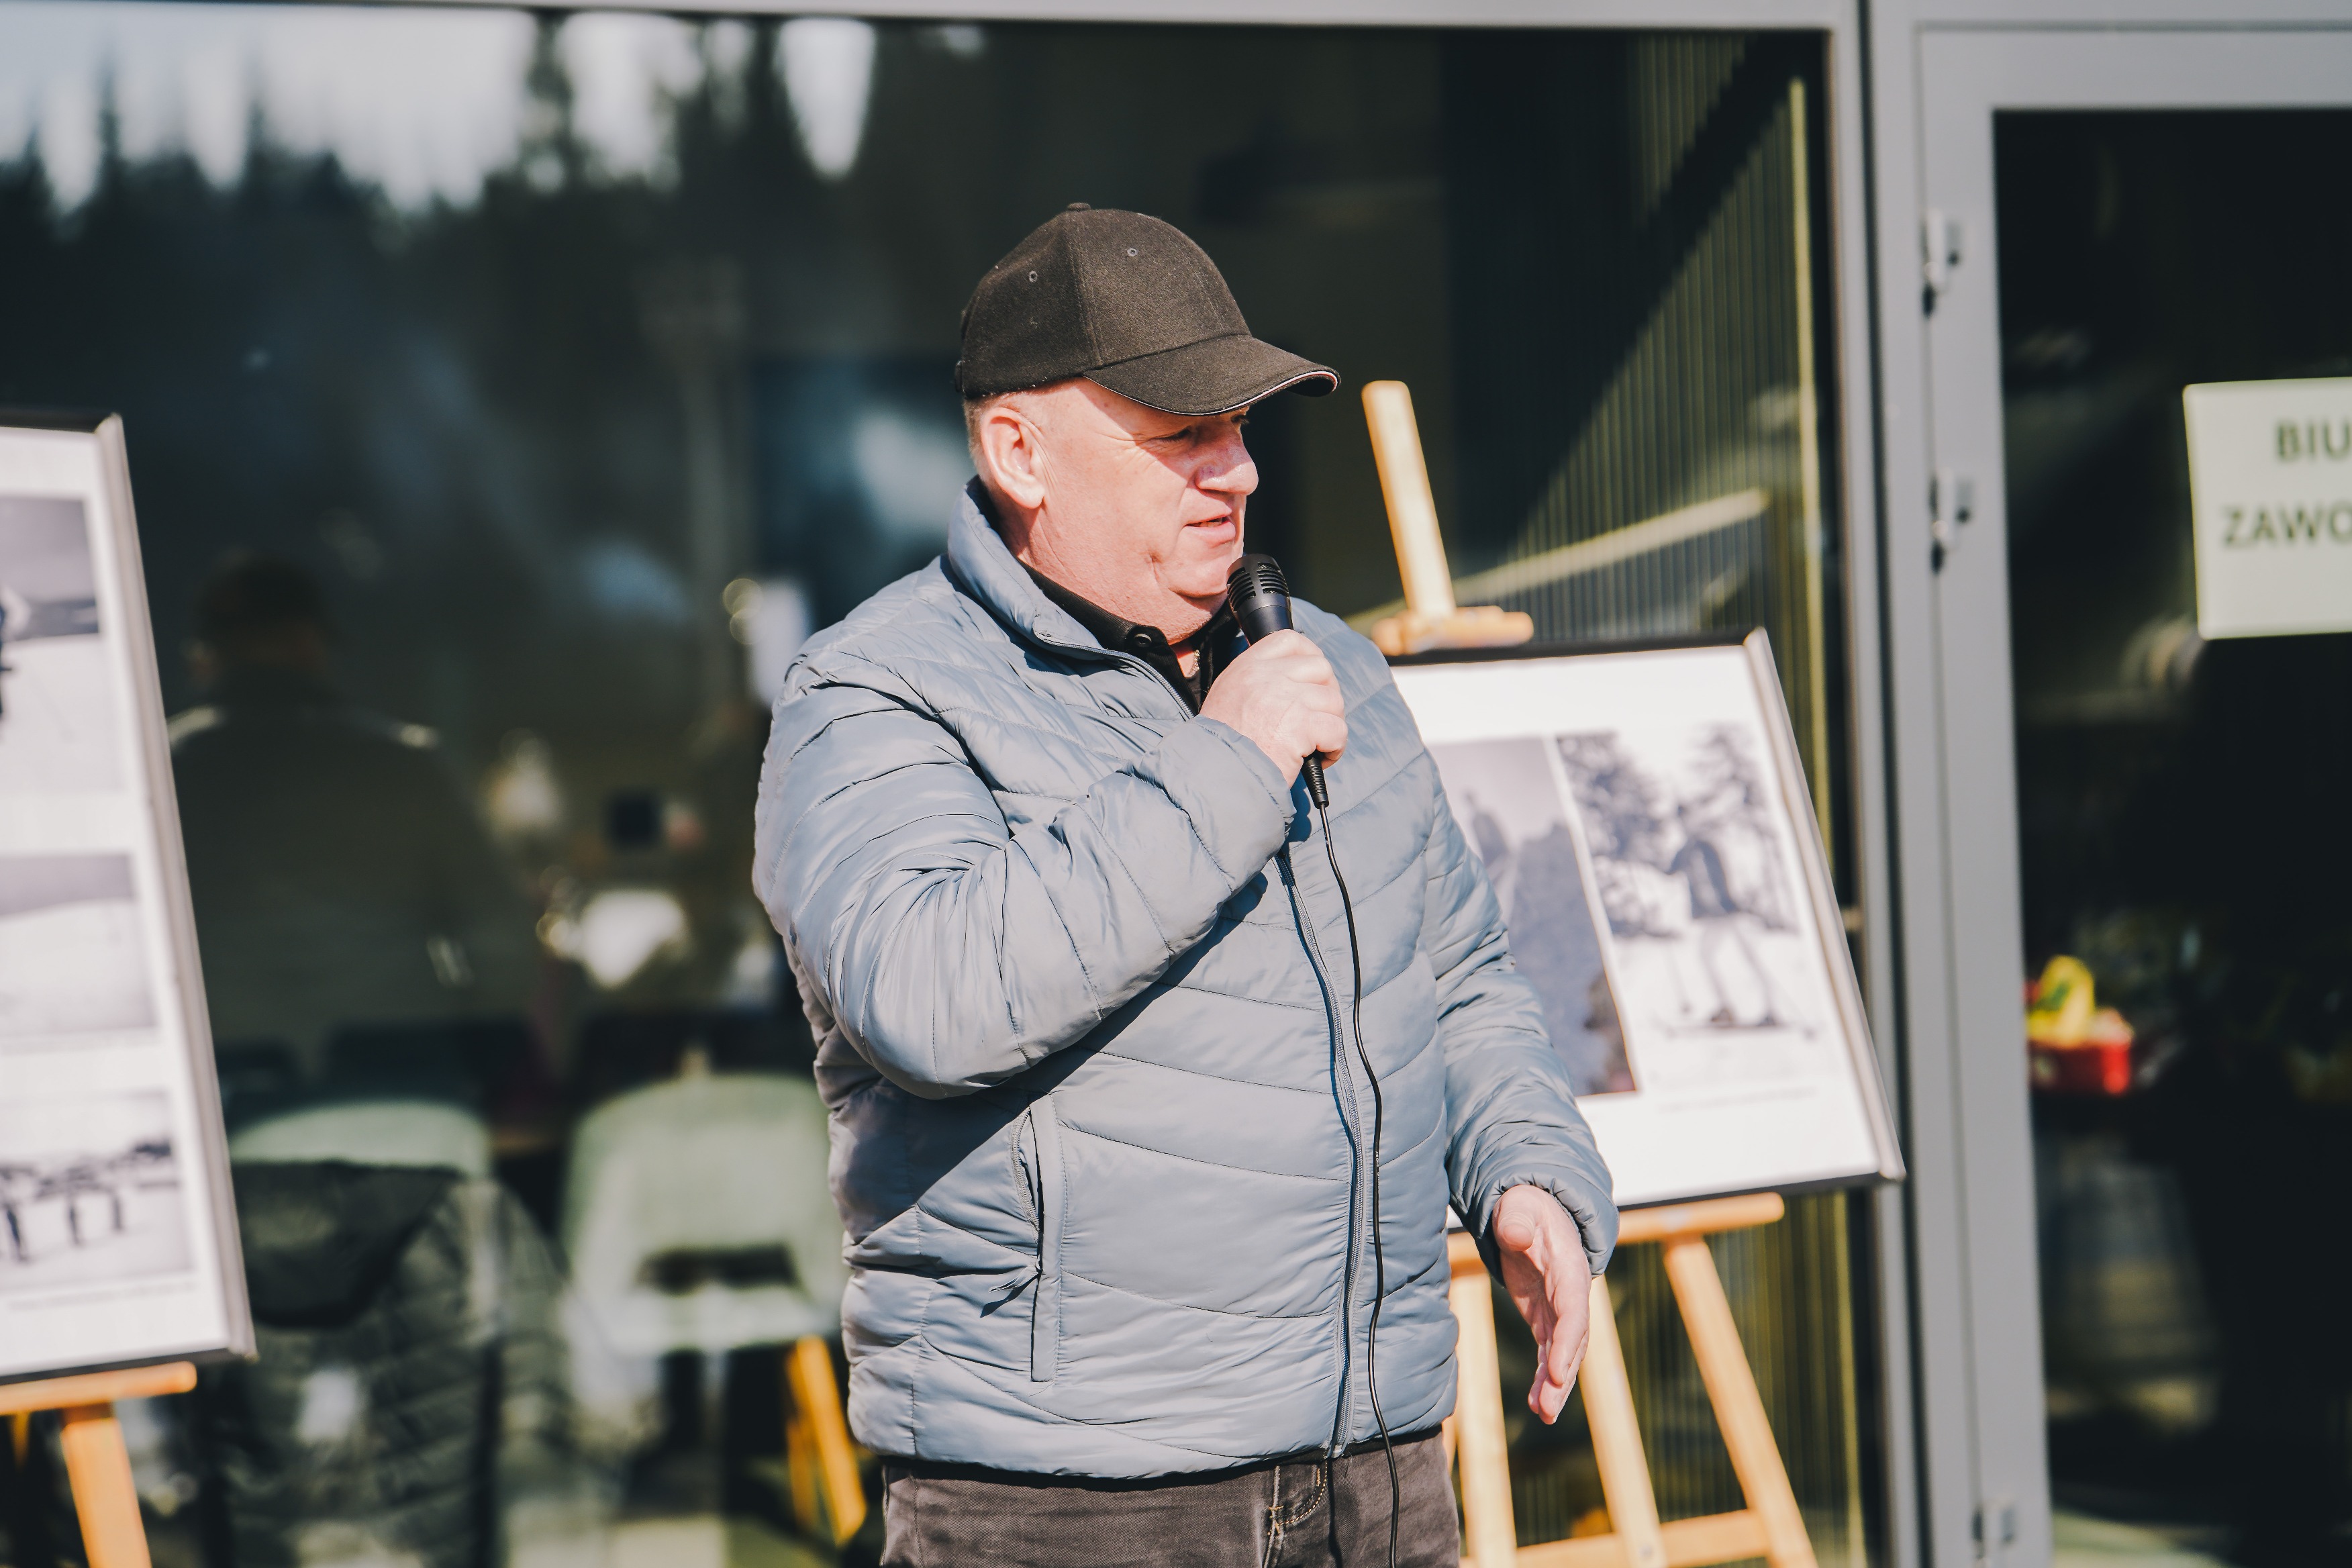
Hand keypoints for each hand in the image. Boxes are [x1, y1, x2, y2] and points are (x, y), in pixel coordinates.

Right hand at [1199, 629, 1346, 782]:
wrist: (1217, 775)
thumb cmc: (1221, 746)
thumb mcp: (1228, 698)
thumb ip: (1255, 682)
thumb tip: (1291, 681)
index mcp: (1249, 667)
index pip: (1290, 640)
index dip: (1310, 654)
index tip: (1314, 677)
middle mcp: (1268, 677)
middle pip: (1321, 668)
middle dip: (1328, 693)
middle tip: (1319, 717)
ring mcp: (1288, 699)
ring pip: (1333, 700)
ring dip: (1332, 723)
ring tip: (1317, 744)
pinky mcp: (1302, 726)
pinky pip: (1338, 729)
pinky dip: (1335, 747)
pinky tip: (1321, 758)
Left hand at [1494, 1185, 1592, 1423]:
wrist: (1535, 1214)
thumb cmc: (1527, 1208)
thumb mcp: (1520, 1207)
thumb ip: (1517, 1220)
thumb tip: (1513, 1235)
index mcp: (1569, 1269)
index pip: (1573, 1309)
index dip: (1567, 1340)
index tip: (1556, 1371)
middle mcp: (1571, 1295)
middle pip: (1573, 1340)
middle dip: (1562, 1374)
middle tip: (1548, 1406)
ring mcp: (1560, 1310)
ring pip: (1563, 1354)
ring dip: (1554, 1386)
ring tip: (1543, 1414)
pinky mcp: (1547, 1320)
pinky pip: (1548, 1354)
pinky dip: (1544, 1379)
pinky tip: (1536, 1405)